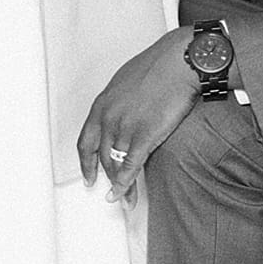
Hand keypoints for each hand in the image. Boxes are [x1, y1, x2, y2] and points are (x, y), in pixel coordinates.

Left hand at [76, 28, 198, 201]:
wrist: (177, 62)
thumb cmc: (158, 66)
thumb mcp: (126, 81)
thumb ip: (119, 102)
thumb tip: (121, 111)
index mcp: (102, 105)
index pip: (85, 141)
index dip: (85, 162)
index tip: (89, 175)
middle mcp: (108, 118)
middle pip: (100, 157)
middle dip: (103, 179)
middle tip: (107, 192)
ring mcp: (125, 128)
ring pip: (115, 165)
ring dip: (119, 187)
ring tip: (123, 201)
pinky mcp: (144, 136)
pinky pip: (130, 167)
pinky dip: (127, 185)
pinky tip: (128, 196)